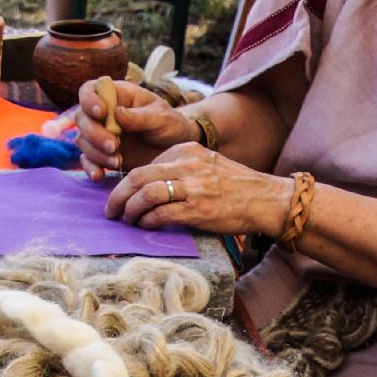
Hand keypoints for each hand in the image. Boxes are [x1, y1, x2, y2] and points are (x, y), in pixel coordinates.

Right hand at [75, 76, 186, 178]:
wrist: (176, 149)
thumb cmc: (171, 125)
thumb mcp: (162, 118)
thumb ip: (141, 117)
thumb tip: (117, 114)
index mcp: (117, 95)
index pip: (90, 90)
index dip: (90, 100)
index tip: (102, 113)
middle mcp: (104, 114)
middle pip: (82, 118)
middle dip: (94, 133)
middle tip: (114, 146)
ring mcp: (101, 135)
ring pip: (83, 141)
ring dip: (96, 152)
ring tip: (118, 161)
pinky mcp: (102, 155)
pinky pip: (87, 161)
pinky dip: (90, 168)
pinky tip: (99, 175)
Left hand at [108, 142, 286, 239]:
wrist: (266, 199)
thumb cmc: (236, 186)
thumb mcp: (207, 164)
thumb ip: (180, 168)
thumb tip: (149, 186)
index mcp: (187, 150)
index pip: (146, 164)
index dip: (128, 182)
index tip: (122, 196)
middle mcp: (188, 165)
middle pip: (138, 176)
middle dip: (118, 195)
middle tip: (111, 210)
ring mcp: (193, 187)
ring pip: (146, 194)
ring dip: (130, 210)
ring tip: (126, 220)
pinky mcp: (198, 210)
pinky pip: (161, 214)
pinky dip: (148, 221)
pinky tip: (146, 226)